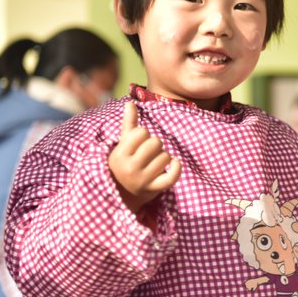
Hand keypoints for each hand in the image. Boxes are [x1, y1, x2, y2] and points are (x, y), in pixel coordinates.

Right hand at [108, 101, 181, 215]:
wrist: (123, 193)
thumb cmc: (125, 161)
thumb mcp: (123, 144)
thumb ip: (129, 123)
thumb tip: (130, 102)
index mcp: (120, 154)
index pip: (141, 132)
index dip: (144, 134)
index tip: (139, 142)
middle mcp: (130, 168)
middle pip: (156, 143)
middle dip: (155, 144)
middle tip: (148, 152)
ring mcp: (143, 180)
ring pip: (166, 157)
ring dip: (164, 157)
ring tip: (154, 162)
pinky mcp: (155, 189)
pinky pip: (173, 175)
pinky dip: (177, 168)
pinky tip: (174, 164)